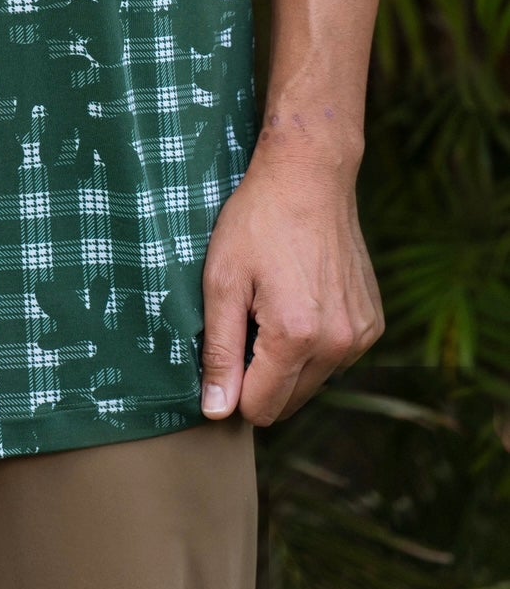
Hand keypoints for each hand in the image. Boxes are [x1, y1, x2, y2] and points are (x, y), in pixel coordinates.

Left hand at [198, 137, 385, 425]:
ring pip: (313, 383)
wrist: (310, 177)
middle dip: (261, 376)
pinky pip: (335, 358)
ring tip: (273, 305)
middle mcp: (338, 344)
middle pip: (288, 402)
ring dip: (289, 361)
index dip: (232, 389)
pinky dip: (314, 343)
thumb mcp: (222, 282)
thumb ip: (220, 352)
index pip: (260, 408)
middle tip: (247, 321)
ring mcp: (361, 335)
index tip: (222, 353)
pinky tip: (299, 300)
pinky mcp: (372, 323)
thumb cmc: (258, 222)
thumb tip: (216, 411)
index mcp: (296, 336)